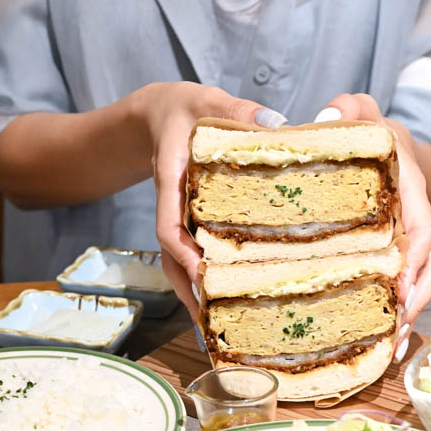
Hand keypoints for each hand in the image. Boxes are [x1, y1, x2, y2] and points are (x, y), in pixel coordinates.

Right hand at [142, 82, 284, 318]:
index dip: (183, 254)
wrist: (154, 116)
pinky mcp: (188, 225)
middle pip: (172, 260)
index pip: (169, 226)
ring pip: (178, 265)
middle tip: (213, 323)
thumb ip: (237, 110)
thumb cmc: (183, 109)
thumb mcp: (206, 101)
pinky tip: (223, 302)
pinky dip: (202, 281)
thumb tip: (276, 123)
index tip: (201, 275)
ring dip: (194, 295)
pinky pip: (190, 257)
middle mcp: (172, 208)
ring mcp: (178, 219)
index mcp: (171, 180)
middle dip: (190, 291)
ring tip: (217, 328)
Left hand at [315, 95, 430, 358]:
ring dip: (409, 314)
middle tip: (396, 335)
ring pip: (420, 280)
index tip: (400, 290)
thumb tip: (328, 116)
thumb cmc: (369, 125)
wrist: (385, 137)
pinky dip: (397, 311)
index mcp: (409, 188)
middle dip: (415, 302)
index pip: (420, 229)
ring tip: (392, 348)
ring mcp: (408, 236)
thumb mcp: (359, 109)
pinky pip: (403, 283)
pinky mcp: (396, 251)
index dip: (413, 263)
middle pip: (428, 266)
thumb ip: (347, 108)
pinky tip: (384, 341)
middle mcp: (416, 216)